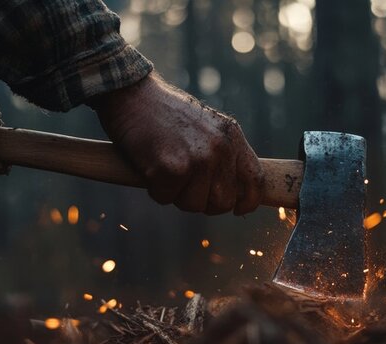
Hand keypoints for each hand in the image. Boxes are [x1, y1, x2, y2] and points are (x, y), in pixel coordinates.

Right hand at [87, 73, 263, 214]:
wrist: (130, 92)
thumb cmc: (162, 112)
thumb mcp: (205, 126)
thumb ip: (222, 154)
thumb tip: (231, 192)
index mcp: (231, 136)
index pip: (255, 180)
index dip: (247, 201)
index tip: (236, 208)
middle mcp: (219, 148)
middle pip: (223, 202)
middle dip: (202, 201)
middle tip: (182, 182)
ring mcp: (197, 159)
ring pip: (194, 205)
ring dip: (175, 194)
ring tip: (163, 166)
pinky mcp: (171, 169)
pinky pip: (165, 199)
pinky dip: (154, 189)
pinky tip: (149, 164)